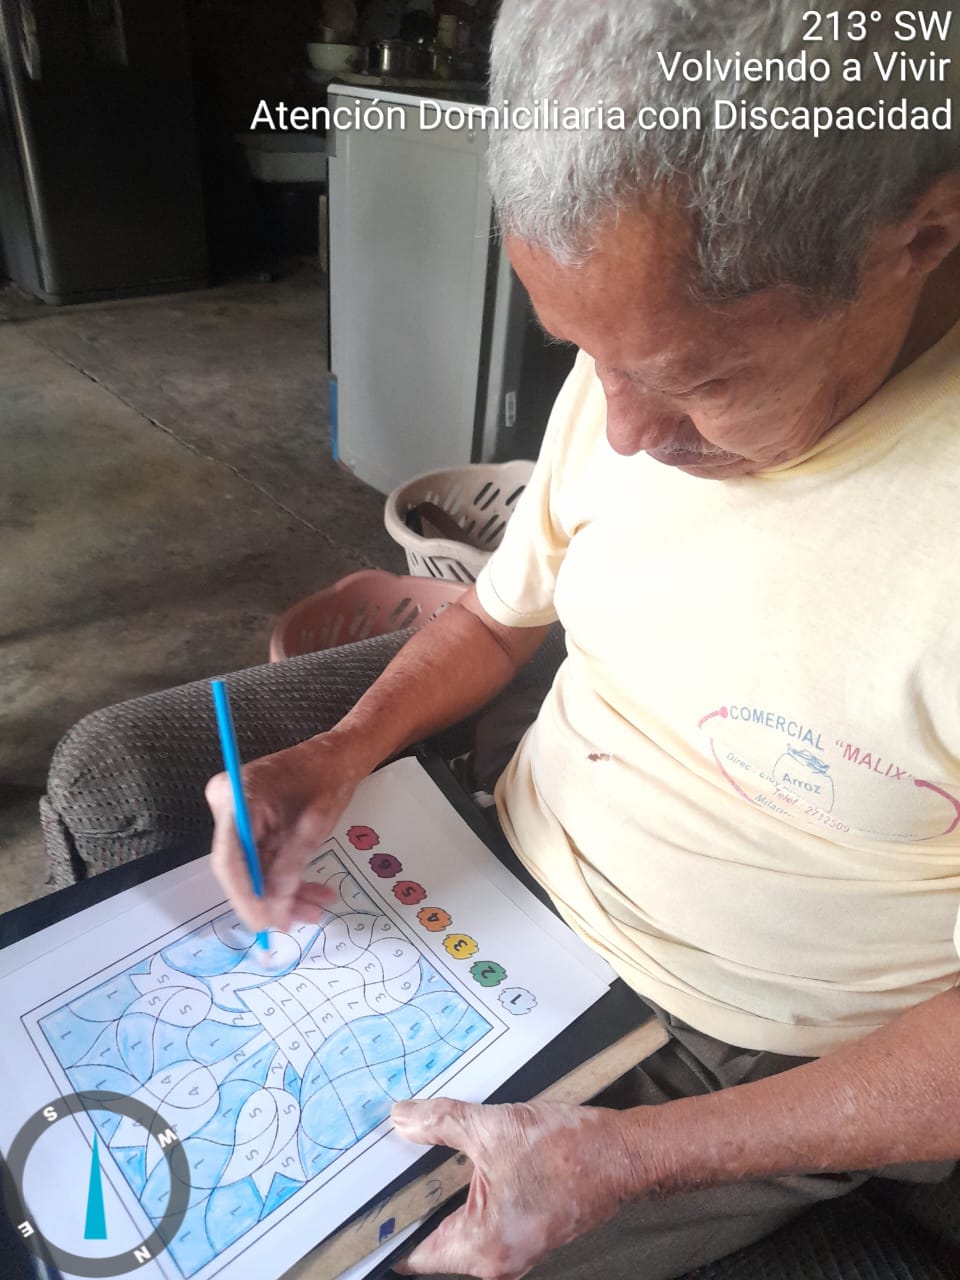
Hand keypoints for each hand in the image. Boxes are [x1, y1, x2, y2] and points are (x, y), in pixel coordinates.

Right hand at [206, 733, 362, 931]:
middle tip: (295, 922)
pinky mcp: (249, 825)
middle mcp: (227, 805)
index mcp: (236, 796)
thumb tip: (274, 909)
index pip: (229, 859)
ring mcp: (235, 815)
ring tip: (314, 908)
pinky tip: (311, 894)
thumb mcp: (314, 826)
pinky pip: (262, 859)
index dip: (245, 896)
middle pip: (239, 868)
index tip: (264, 923)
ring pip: (253, 869)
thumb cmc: (327, 778)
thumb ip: (291, 867)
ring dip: (283, 892)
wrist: (338, 754)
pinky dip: (285, 878)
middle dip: (269, 898)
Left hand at [391, 1097, 639, 1278]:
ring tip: (415, 1155)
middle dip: (411, 1202)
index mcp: (482, 1248)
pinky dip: (465, 1192)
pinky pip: (481, 1219)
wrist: (623, 1154)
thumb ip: (440, 1123)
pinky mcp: (526, 1231)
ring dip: (440, 1193)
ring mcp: (513, 1249)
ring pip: (458, 1226)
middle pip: (433, 1238)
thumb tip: (401, 1118)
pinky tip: (457, 1158)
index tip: (360, 1201)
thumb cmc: (567, 1150)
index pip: (413, 1255)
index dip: (385, 1228)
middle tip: (385, 1165)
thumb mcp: (493, 1127)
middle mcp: (496, 1260)